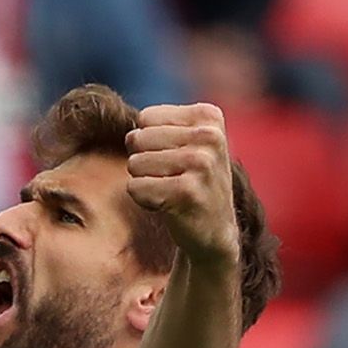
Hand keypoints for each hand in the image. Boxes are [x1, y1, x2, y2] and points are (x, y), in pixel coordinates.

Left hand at [126, 103, 238, 264]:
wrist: (216, 230)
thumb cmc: (193, 181)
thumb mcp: (187, 142)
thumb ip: (157, 126)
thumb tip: (131, 136)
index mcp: (208, 117)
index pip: (145, 118)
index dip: (150, 142)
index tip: (175, 158)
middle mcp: (209, 136)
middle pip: (137, 139)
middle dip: (145, 162)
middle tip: (171, 179)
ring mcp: (201, 164)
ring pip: (134, 163)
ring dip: (145, 182)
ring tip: (170, 191)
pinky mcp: (187, 192)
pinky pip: (136, 188)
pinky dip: (145, 200)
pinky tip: (168, 206)